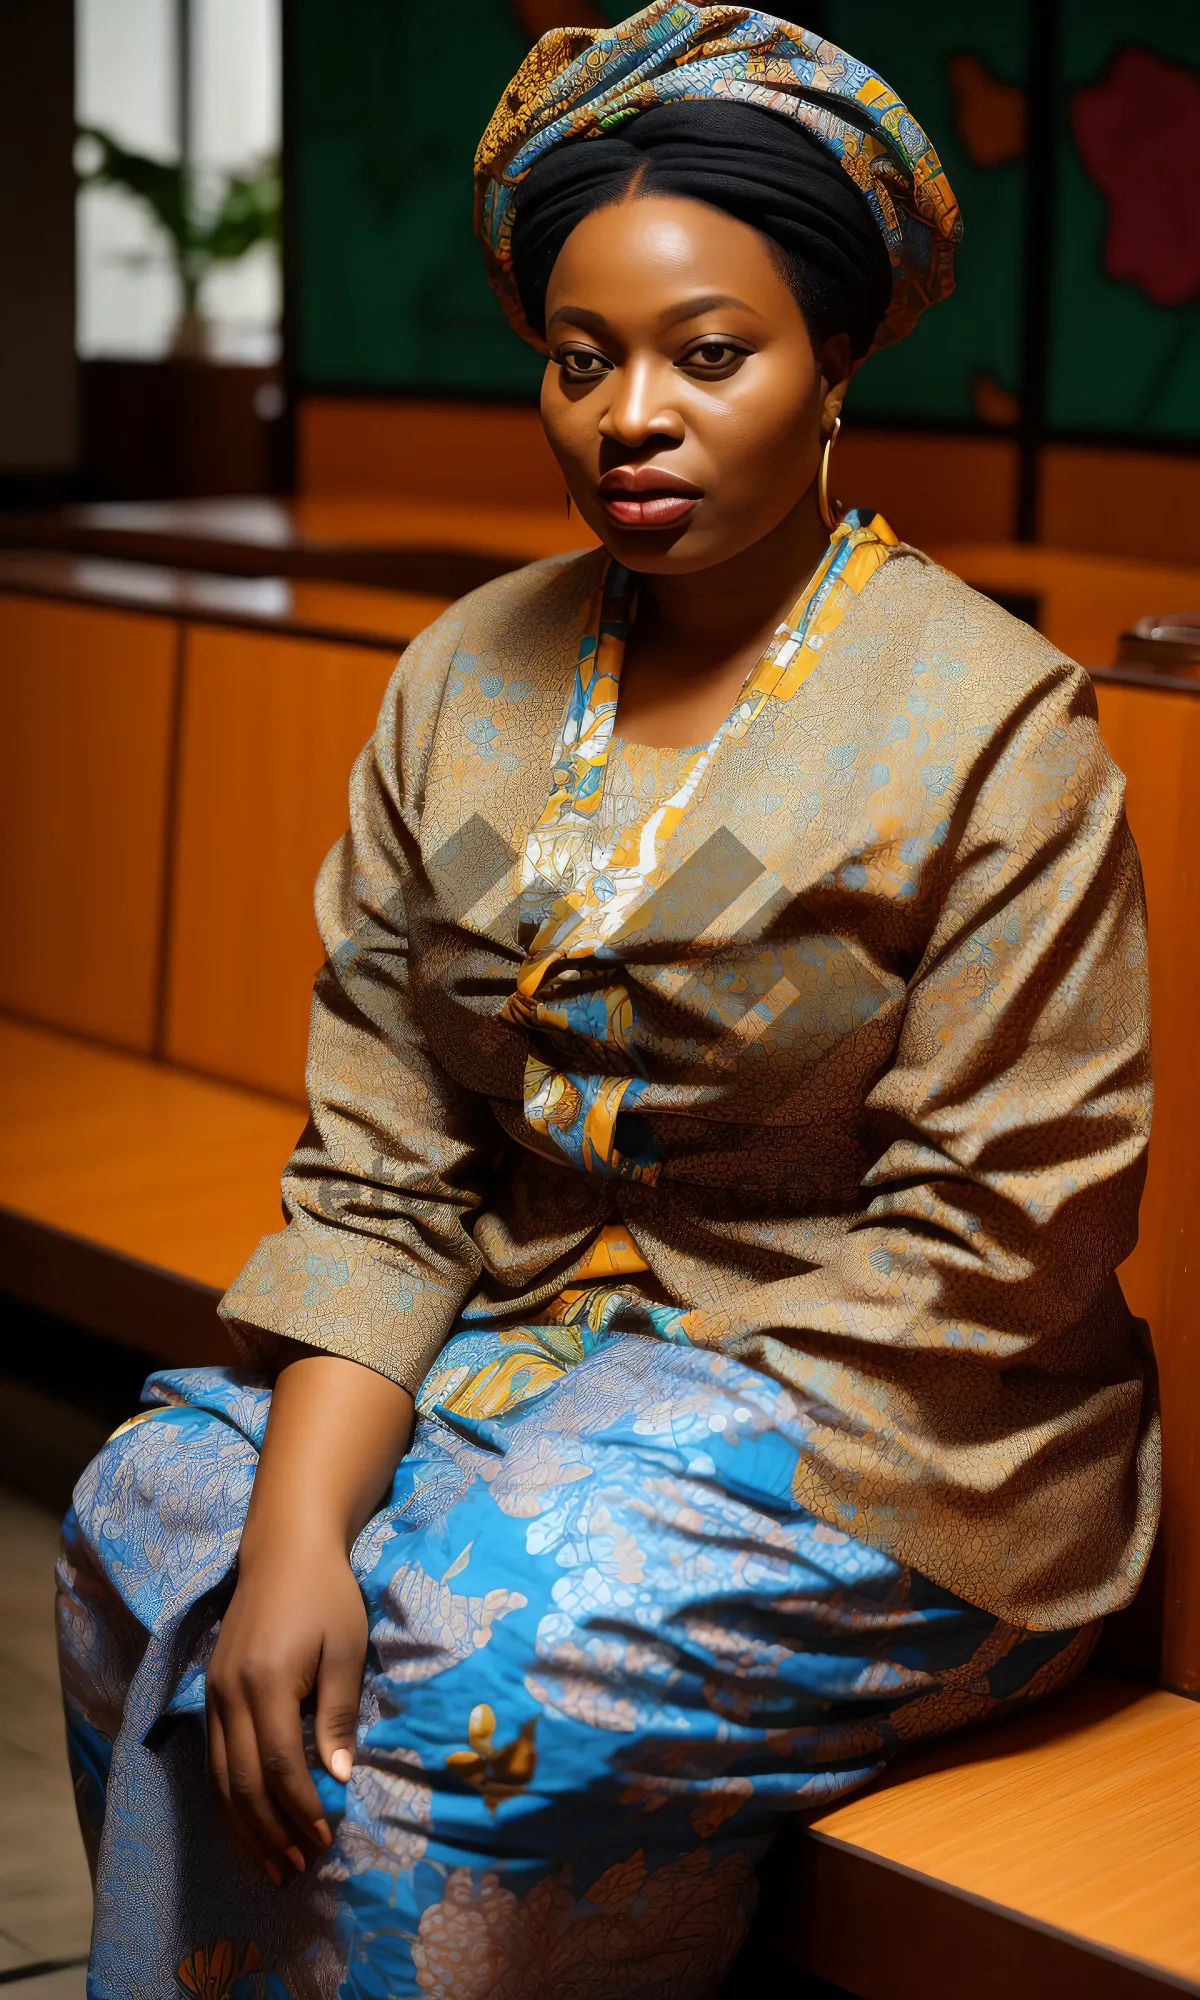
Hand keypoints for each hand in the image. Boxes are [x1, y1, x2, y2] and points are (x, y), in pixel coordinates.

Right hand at [201, 1347, 413, 1883]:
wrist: (284, 1547)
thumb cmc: (327, 1594)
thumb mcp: (346, 1648)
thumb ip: (337, 1713)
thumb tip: (336, 1778)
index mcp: (266, 1681)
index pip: (278, 1765)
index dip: (300, 1808)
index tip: (324, 1840)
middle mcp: (229, 1693)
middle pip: (241, 1782)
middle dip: (270, 1831)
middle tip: (297, 1868)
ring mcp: (213, 1693)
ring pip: (219, 1778)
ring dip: (244, 1826)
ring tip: (271, 1863)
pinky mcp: (211, 1692)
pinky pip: (212, 1759)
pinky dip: (227, 1800)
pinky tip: (245, 1824)